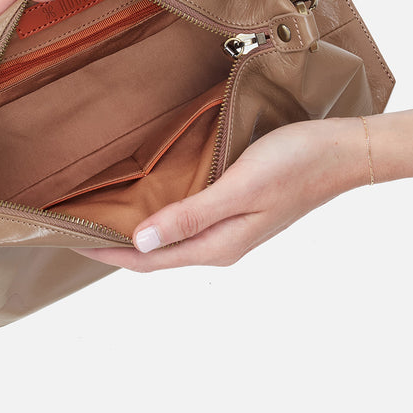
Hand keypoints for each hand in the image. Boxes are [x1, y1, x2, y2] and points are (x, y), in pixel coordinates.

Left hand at [74, 116, 367, 271]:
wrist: (344, 152)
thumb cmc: (295, 164)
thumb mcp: (238, 188)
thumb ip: (190, 217)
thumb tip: (139, 242)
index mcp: (218, 246)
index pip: (147, 260)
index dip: (107, 252)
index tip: (69, 239)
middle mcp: (220, 244)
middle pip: (154, 255)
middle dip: (115, 245)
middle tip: (76, 226)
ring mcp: (230, 230)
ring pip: (170, 238)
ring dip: (137, 233)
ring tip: (103, 215)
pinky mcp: (236, 211)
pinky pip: (187, 222)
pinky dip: (161, 217)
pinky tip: (150, 199)